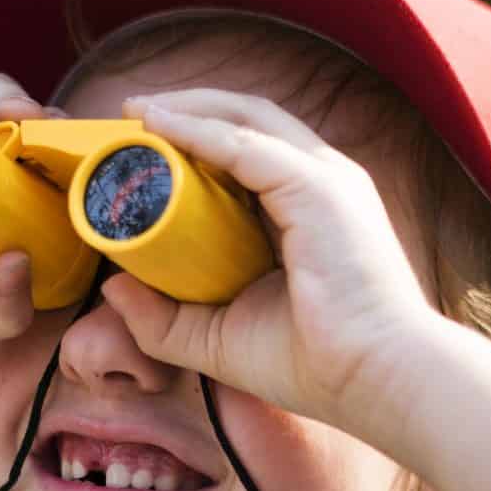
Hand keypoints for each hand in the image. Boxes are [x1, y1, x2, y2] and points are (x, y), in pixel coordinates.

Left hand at [97, 89, 448, 434]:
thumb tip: (112, 286)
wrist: (379, 381)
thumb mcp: (220, 340)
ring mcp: (324, 178)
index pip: (249, 153)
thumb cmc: (318, 367)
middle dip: (186, 110)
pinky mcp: (317, 188)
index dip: (195, 139)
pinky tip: (157, 127)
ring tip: (135, 113)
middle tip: (129, 116)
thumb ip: (165, 318)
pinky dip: (197, 129)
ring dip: (185, 109)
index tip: (140, 144)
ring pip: (245, 119)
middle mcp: (322, 181)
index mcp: (310, 209)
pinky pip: (243, 144)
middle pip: (246, 121)